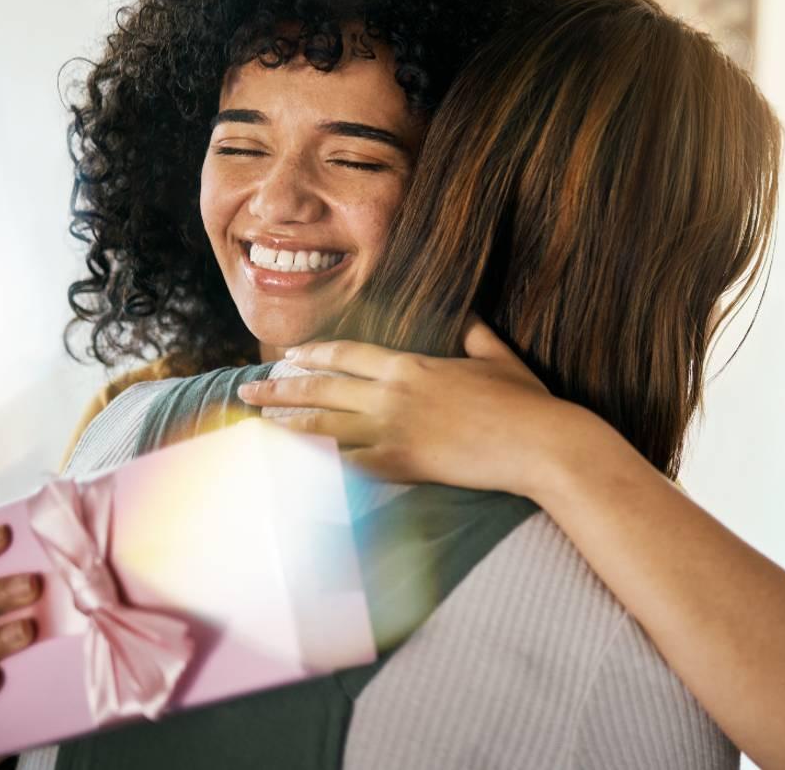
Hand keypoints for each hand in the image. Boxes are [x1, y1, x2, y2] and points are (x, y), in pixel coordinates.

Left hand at [238, 316, 608, 497]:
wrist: (538, 444)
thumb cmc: (525, 402)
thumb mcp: (499, 358)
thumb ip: (477, 337)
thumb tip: (470, 318)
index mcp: (412, 365)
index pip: (347, 355)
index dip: (314, 355)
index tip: (290, 356)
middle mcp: (393, 395)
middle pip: (322, 388)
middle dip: (280, 388)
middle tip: (246, 389)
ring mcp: (394, 432)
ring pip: (324, 426)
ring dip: (286, 424)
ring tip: (257, 424)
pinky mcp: (402, 466)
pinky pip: (346, 465)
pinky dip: (315, 464)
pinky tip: (290, 466)